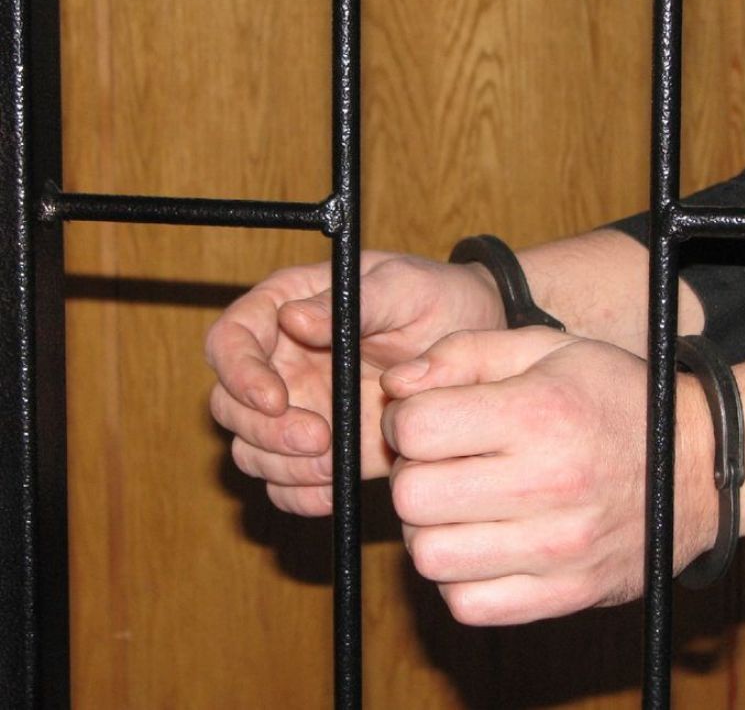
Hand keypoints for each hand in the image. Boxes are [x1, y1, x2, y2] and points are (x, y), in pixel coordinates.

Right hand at [206, 252, 505, 514]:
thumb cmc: (436, 299)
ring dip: (281, 467)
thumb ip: (352, 302)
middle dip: (264, 430)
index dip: (240, 374)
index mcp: (284, 308)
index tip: (275, 399)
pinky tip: (335, 488)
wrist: (477, 345)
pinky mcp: (324, 452)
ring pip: (252, 451)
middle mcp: (280, 363)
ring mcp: (299, 411)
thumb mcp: (404, 287)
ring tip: (333, 464)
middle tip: (317, 438)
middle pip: (230, 406)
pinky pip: (287, 485)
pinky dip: (301, 495)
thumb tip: (293, 318)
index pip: (229, 341)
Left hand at [379, 328, 715, 624]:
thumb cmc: (616, 399)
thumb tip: (396, 388)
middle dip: (413, 474)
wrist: (699, 467)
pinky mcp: (567, 594)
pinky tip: (484, 544)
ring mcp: (560, 549)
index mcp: (542, 413)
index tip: (430, 419)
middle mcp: (550, 484)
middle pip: (412, 495)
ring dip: (431, 529)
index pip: (416, 429)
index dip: (406, 420)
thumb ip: (465, 354)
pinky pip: (468, 604)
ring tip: (462, 505)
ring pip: (429, 557)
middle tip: (443, 464)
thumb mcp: (548, 349)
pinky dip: (461, 577)